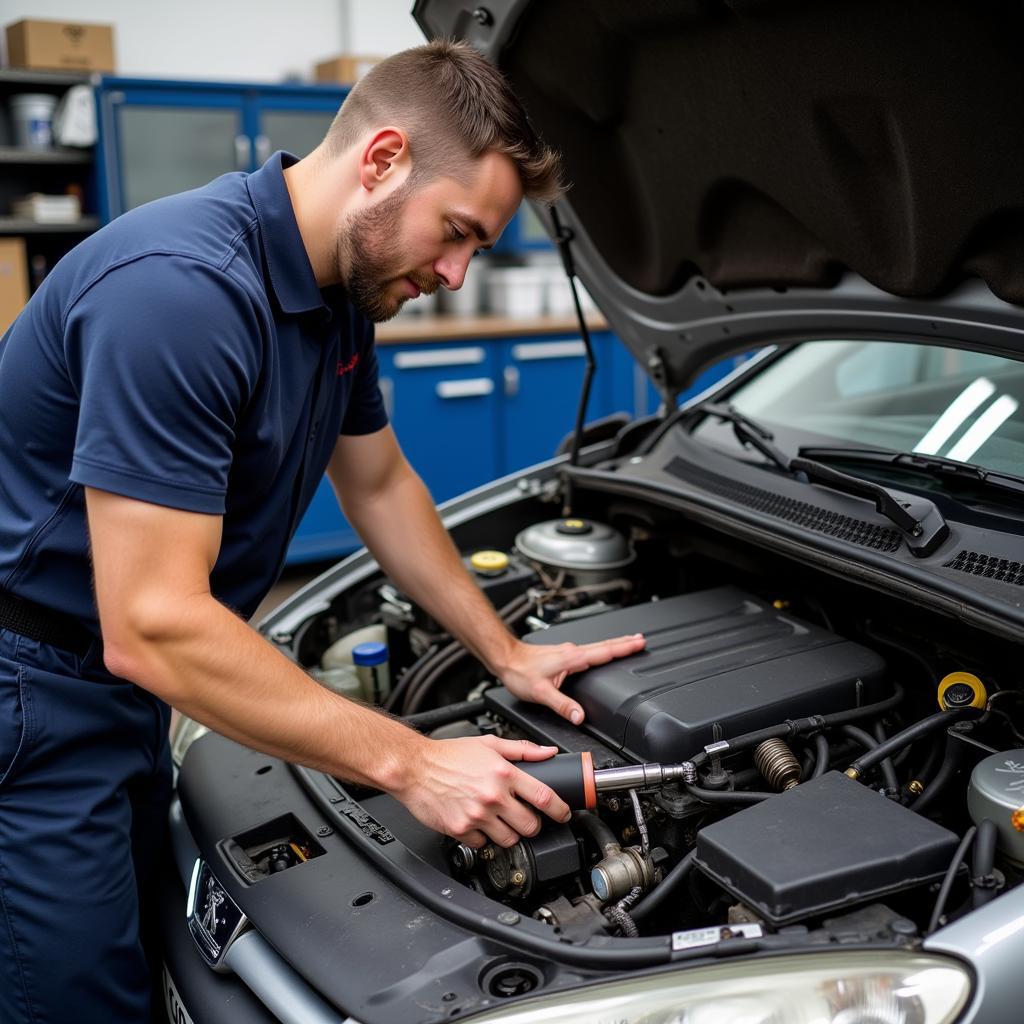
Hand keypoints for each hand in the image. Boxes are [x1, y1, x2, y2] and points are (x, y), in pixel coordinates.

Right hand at [390, 735, 569, 847]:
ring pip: (509, 839)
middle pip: (530, 825)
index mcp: (503, 773)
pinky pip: (483, 844)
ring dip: (509, 833)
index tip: (564, 814)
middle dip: (533, 825)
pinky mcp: (461, 830)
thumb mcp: (488, 744)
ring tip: (499, 820)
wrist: (414, 768)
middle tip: (525, 818)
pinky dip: (483, 838)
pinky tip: (477, 823)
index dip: (559, 809)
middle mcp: (493, 796)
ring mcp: (477, 815)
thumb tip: (548, 752)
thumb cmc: (448, 755)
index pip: (543, 797)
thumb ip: (522, 749)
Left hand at [498, 633, 645, 723]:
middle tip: (641, 639)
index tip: (640, 643)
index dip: (624, 648)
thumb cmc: (520, 671)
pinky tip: (601, 653)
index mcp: (572, 658)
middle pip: (605, 646)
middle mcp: (572, 652)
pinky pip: (588, 651)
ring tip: (628, 644)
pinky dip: (601, 650)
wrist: (506, 658)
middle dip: (625, 643)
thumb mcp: (541, 692)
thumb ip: (562, 705)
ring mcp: (567, 652)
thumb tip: (580, 716)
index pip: (604, 652)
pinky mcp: (563, 654)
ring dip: (614, 645)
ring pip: (597, 647)